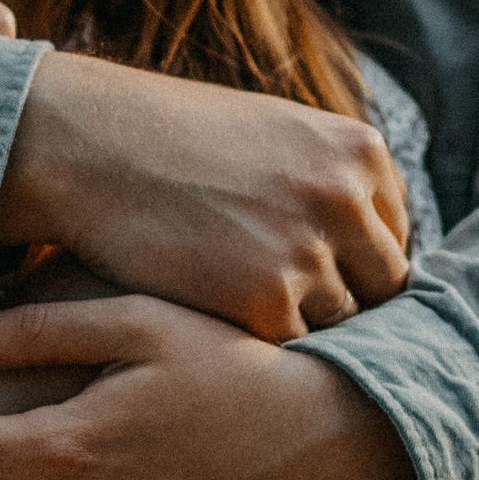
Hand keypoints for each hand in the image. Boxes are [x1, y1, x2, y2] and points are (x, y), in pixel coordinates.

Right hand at [0, 48, 409, 339]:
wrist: (88, 145)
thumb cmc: (165, 137)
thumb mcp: (269, 131)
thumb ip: (324, 177)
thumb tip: (358, 236)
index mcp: (357, 150)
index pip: (390, 235)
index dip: (354, 265)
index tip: (318, 282)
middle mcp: (347, 198)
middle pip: (381, 286)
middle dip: (344, 305)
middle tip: (298, 323)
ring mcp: (311, 251)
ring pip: (338, 323)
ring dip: (300, 330)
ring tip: (255, 331)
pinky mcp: (268, 303)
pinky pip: (289, 348)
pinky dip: (260, 349)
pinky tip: (228, 336)